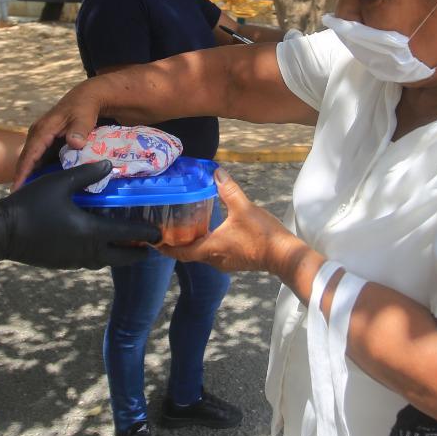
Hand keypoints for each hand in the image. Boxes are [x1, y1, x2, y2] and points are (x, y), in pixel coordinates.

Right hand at [0, 160, 160, 269]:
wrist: (2, 233)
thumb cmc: (31, 205)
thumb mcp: (60, 182)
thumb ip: (87, 174)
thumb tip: (109, 165)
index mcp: (91, 232)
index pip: (127, 236)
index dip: (145, 234)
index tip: (158, 234)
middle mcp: (86, 251)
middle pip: (120, 257)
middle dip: (136, 254)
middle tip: (148, 247)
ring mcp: (73, 260)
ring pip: (103, 261)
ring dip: (117, 255)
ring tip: (124, 245)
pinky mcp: (61, 263)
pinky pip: (87, 261)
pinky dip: (98, 254)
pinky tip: (95, 244)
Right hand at [13, 83, 104, 189]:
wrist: (86, 97)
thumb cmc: (84, 107)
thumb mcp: (84, 117)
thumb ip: (80, 129)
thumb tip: (75, 142)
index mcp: (43, 129)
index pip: (30, 154)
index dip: (23, 172)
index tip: (17, 189)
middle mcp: (37, 133)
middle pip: (26, 159)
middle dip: (21, 178)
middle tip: (19, 200)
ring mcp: (40, 137)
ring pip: (31, 159)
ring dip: (28, 175)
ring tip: (25, 197)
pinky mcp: (46, 141)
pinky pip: (38, 157)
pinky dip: (37, 169)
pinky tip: (39, 184)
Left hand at [160, 167, 301, 274]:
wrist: (284, 255)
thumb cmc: (262, 234)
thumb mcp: (244, 208)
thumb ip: (229, 190)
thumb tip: (216, 172)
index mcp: (210, 248)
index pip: (180, 252)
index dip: (164, 248)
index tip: (152, 241)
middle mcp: (213, 260)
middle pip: (188, 254)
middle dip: (176, 243)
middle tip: (167, 228)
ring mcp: (224, 263)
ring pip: (201, 255)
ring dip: (192, 244)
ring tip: (185, 227)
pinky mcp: (234, 262)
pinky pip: (213, 254)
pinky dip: (206, 245)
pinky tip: (209, 232)